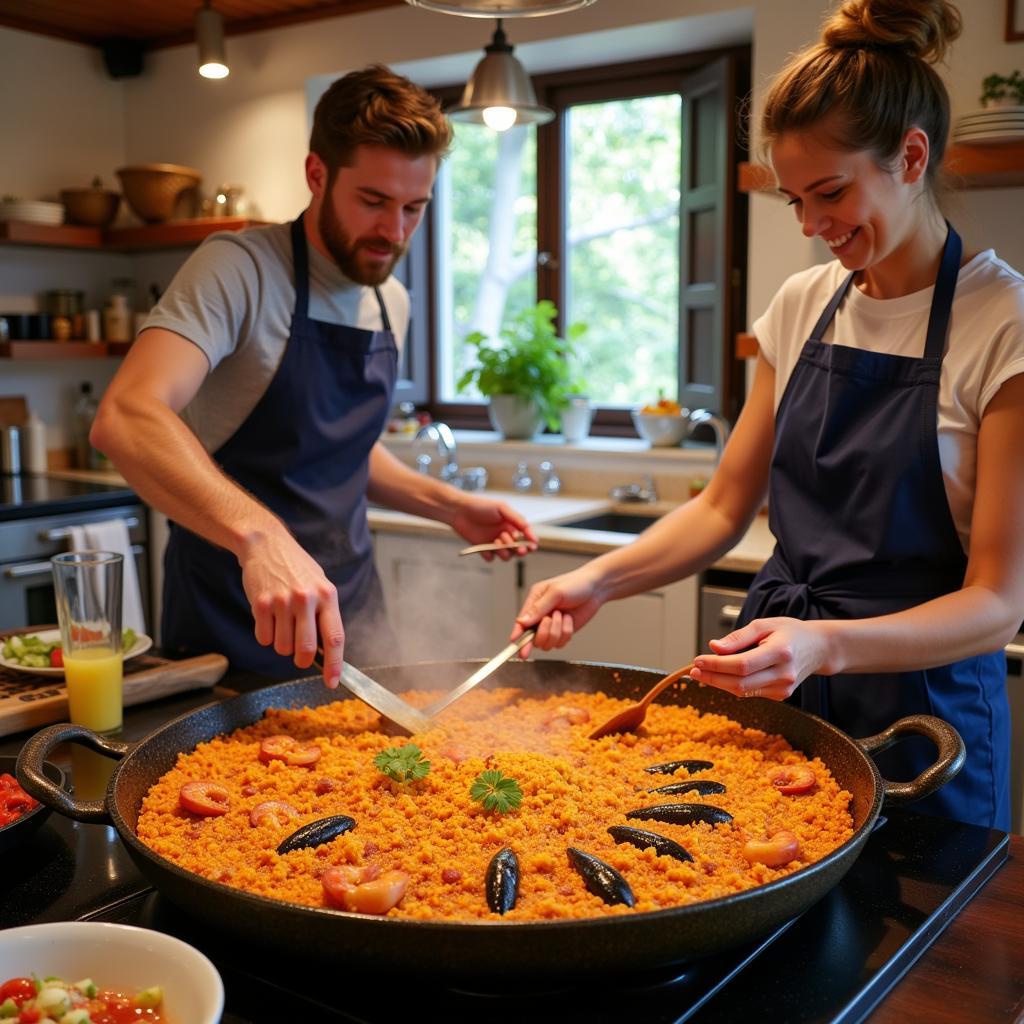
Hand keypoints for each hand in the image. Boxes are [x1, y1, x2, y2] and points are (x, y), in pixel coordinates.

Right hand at [239, 531, 344, 688]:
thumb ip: (325, 614)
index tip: (332, 682)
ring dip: (282, 645)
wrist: (266, 544)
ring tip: (283, 624)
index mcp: (327, 596)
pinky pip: (264, 638)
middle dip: (302, 660)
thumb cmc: (297, 568)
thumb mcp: (320, 585)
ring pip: (282, 647)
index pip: (335, 638)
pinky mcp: (261, 604)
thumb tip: (327, 651)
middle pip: (306, 650)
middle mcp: (306, 599)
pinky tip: (269, 617)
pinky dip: (266, 636)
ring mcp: (282, 602)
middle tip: (300, 656)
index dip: (335, 665)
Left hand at [450, 494, 537, 560]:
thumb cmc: (481, 506)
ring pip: (506, 556)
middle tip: (518, 549)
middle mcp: (504, 535)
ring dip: (504, 551)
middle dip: (520, 550)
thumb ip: (517, 519)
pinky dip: (489, 555)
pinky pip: (490, 558)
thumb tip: (530, 531)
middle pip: (518, 549)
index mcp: (511, 525)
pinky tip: (485, 547)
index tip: (532, 546)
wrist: (459, 510)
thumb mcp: (502, 508)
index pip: (526, 537)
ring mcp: (493, 543)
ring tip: (497, 540)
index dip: (530, 543)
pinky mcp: (482, 549)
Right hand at [511, 566, 605, 656]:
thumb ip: (538, 608)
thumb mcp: (555, 592)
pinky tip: (569, 621)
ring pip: (546, 643)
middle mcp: (541, 615)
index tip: (514, 642)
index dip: (517, 633)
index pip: (521, 621)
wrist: (596, 588)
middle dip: (543, 632)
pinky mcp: (563, 632)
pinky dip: (566, 633)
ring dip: (557, 632)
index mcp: (534, 600)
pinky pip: (560, 643)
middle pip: (533, 637)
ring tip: (563, 616)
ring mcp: (552, 625)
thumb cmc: (576, 583)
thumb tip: (521, 621)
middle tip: (550, 619)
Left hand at [688, 617, 832, 698]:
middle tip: (693, 670)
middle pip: (740, 683)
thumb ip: (738, 637)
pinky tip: (721, 676)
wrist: (818, 648)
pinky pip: (750, 692)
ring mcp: (784, 688)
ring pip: (743, 691)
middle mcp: (784, 674)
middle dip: (713, 678)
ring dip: (719, 683)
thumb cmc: (790, 632)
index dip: (717, 665)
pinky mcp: (781, 696)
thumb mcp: (764, 624)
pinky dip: (733, 685)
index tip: (698, 661)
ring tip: (702, 673)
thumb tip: (714, 647)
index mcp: (781, 652)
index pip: (742, 665)